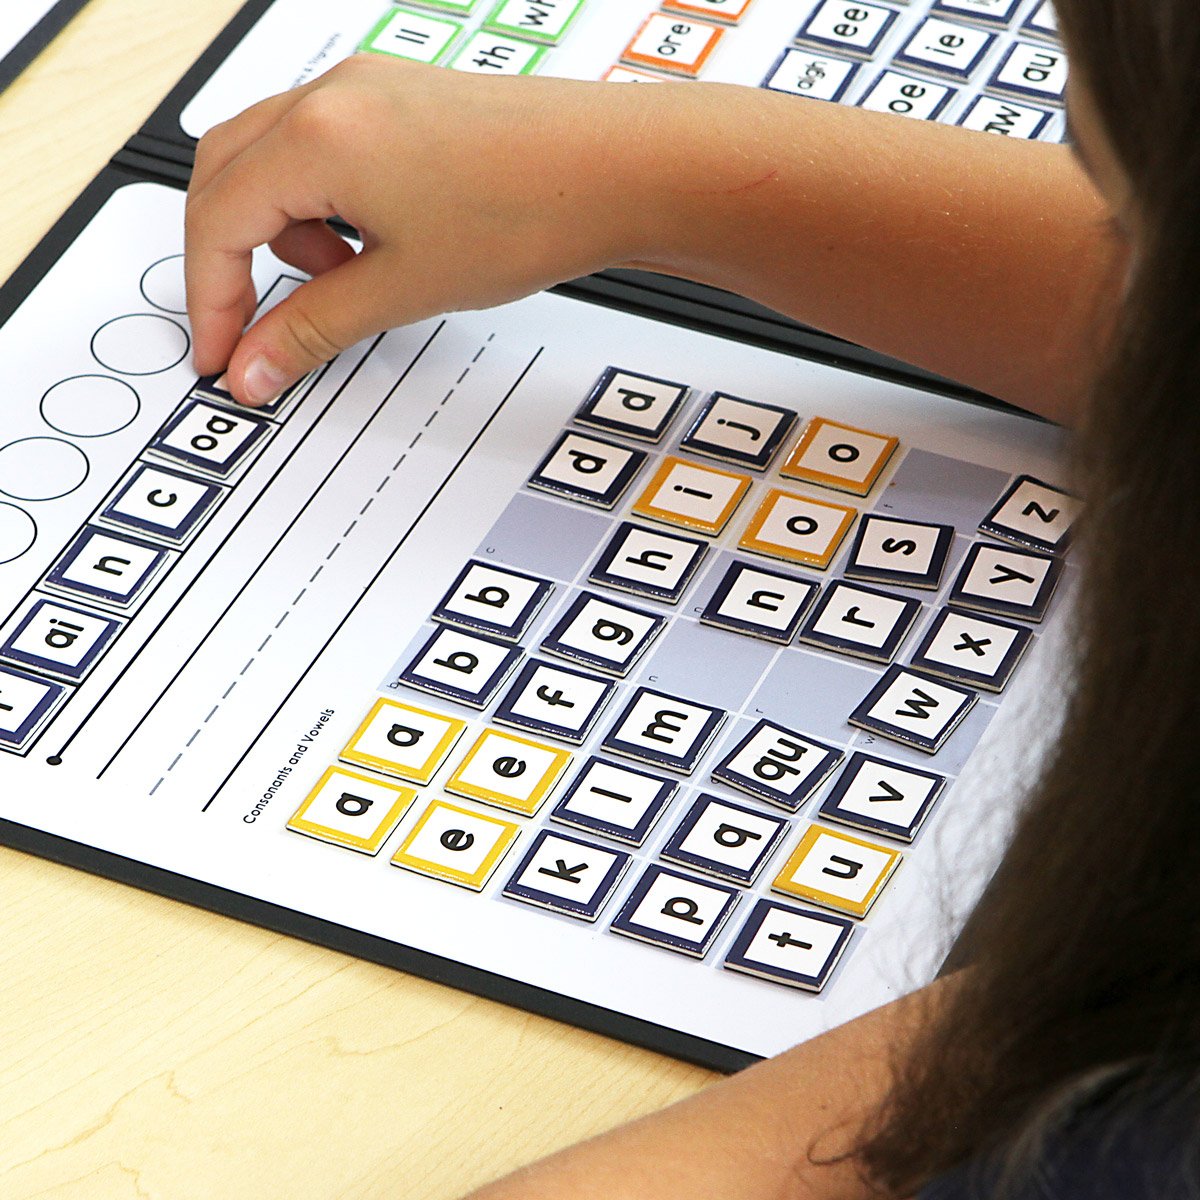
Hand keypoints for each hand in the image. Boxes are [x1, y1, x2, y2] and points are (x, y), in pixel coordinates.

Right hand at [184, 55, 669, 404]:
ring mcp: (366, 88)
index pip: (218, 220)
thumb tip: (256, 365)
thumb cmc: (531, 211)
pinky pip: (324, 147)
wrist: (619, 171)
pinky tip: (371, 243)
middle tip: (254, 327)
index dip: (211, 299)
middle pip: (226, 176)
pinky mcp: (400, 98)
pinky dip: (324, 203)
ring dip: (282, 230)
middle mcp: (331, 95)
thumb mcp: (403, 288)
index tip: (224, 354)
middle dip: (230, 258)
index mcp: (316, 135)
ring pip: (274, 159)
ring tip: (343, 282)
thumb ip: (312, 329)